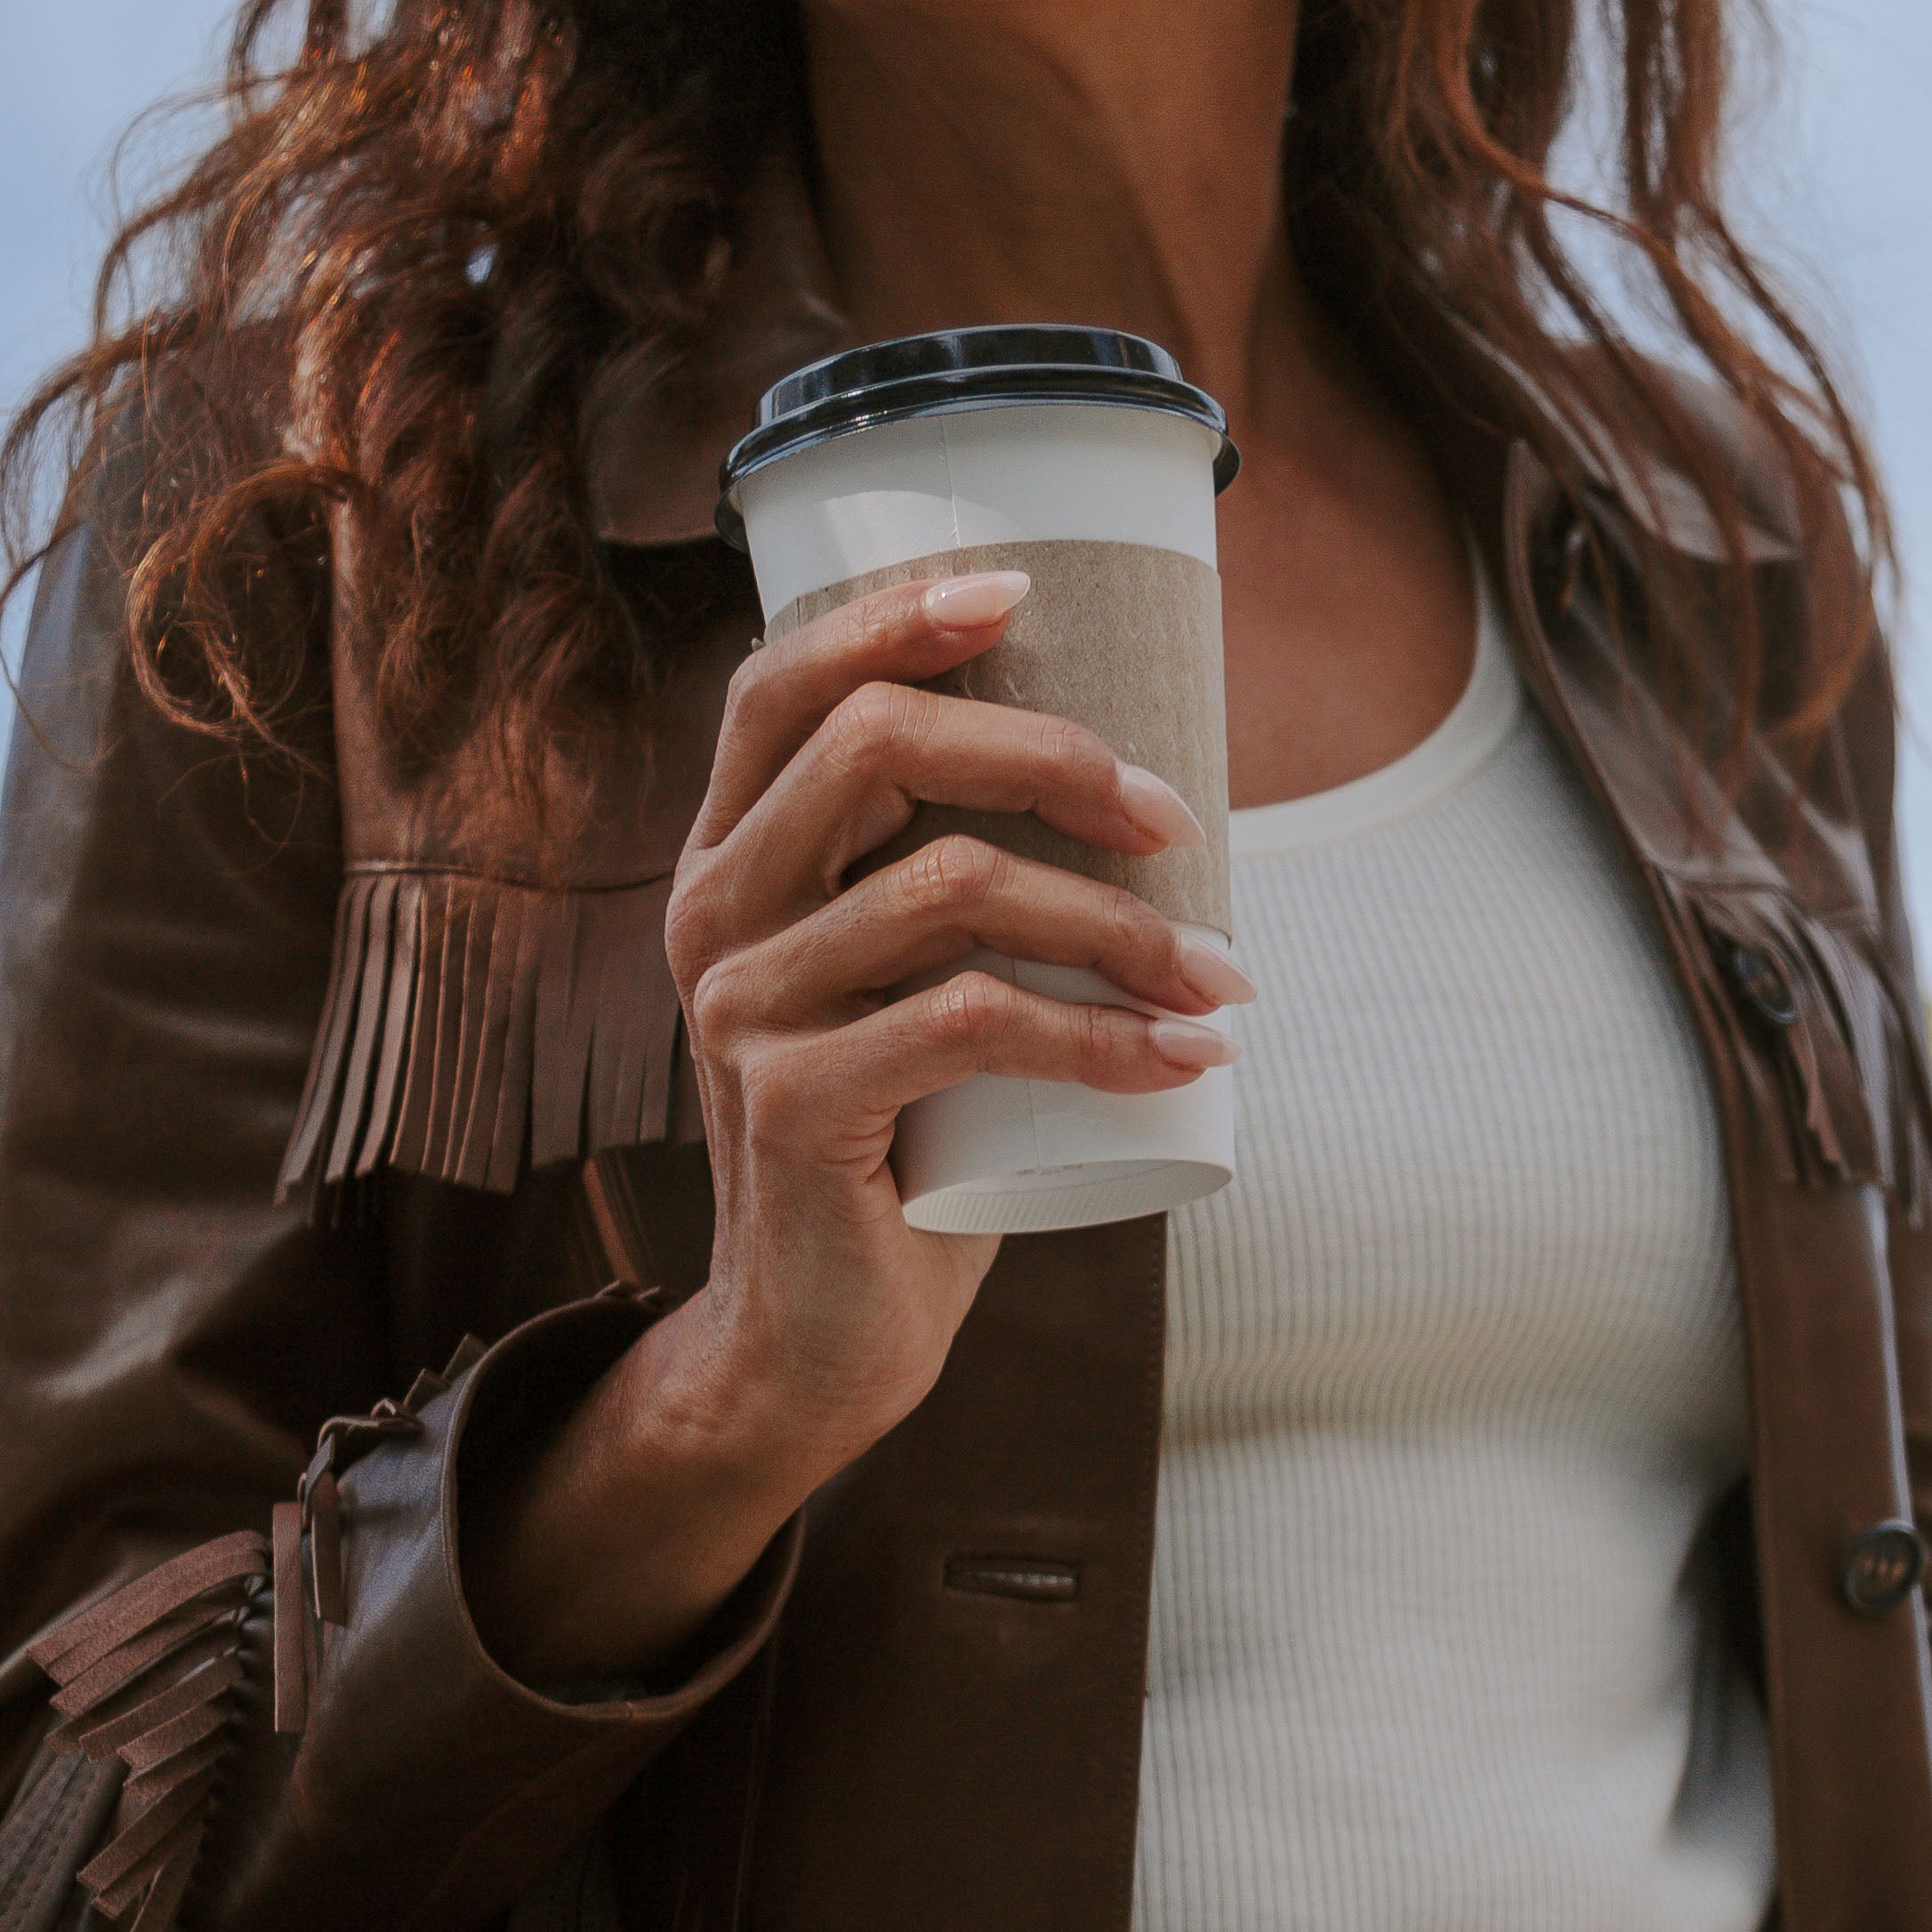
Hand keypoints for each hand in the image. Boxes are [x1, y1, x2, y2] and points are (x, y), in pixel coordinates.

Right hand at [465, 568, 1241, 1679]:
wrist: (825, 1341)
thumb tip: (1146, 793)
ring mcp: (740, 1007)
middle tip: (1174, 820)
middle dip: (1048, 756)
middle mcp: (710, 913)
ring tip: (1220, 979)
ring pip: (952, 890)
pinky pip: (973, 1022)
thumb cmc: (908, 1152)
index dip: (896, 614)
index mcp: (729, 861)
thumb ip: (956, 892)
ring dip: (1119, 926)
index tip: (1023, 590)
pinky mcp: (791, 1101)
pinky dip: (1104, 1038)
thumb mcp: (915, 994)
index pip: (784, 684)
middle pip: (874, 747)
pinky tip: (1188, 1058)